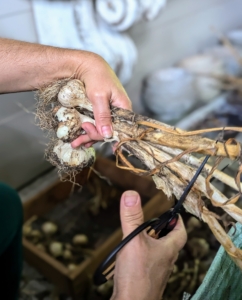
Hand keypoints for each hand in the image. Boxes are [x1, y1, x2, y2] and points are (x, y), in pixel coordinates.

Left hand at [0, 39, 131, 147]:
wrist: (85, 64)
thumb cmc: (96, 76)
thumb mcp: (99, 96)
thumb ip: (103, 115)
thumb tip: (107, 134)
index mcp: (123, 107)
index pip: (121, 129)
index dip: (111, 139)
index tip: (98, 144)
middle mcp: (117, 112)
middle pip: (109, 131)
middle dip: (94, 137)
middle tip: (79, 139)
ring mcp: (108, 112)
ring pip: (101, 129)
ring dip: (88, 136)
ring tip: (75, 143)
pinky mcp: (99, 111)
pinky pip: (96, 124)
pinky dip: (87, 131)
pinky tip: (80, 137)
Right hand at [111, 191, 186, 299]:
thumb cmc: (137, 275)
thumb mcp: (133, 240)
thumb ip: (132, 217)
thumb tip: (131, 194)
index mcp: (169, 249)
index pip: (181, 232)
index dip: (178, 221)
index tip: (172, 212)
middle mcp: (166, 260)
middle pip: (170, 241)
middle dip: (161, 229)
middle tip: (150, 221)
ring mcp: (157, 270)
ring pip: (159, 251)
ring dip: (151, 242)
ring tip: (138, 234)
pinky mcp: (147, 278)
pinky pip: (148, 261)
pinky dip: (143, 253)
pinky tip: (130, 253)